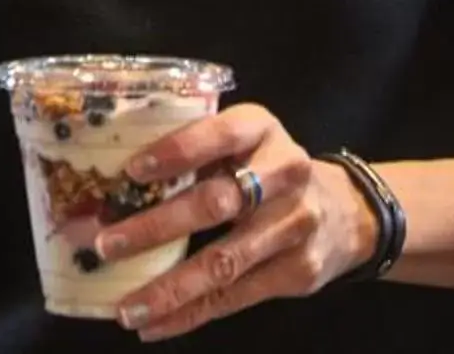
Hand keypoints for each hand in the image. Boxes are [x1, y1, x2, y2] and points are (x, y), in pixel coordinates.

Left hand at [91, 104, 377, 339]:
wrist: (346, 212)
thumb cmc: (264, 170)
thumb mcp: (242, 143)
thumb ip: (195, 155)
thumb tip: (110, 187)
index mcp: (261, 129)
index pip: (220, 134)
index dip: (177, 151)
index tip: (131, 171)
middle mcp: (285, 173)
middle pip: (217, 203)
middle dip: (157, 227)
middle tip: (107, 246)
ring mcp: (295, 225)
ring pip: (226, 261)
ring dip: (171, 288)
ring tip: (127, 308)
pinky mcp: (298, 271)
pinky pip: (236, 296)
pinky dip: (192, 313)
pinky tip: (155, 324)